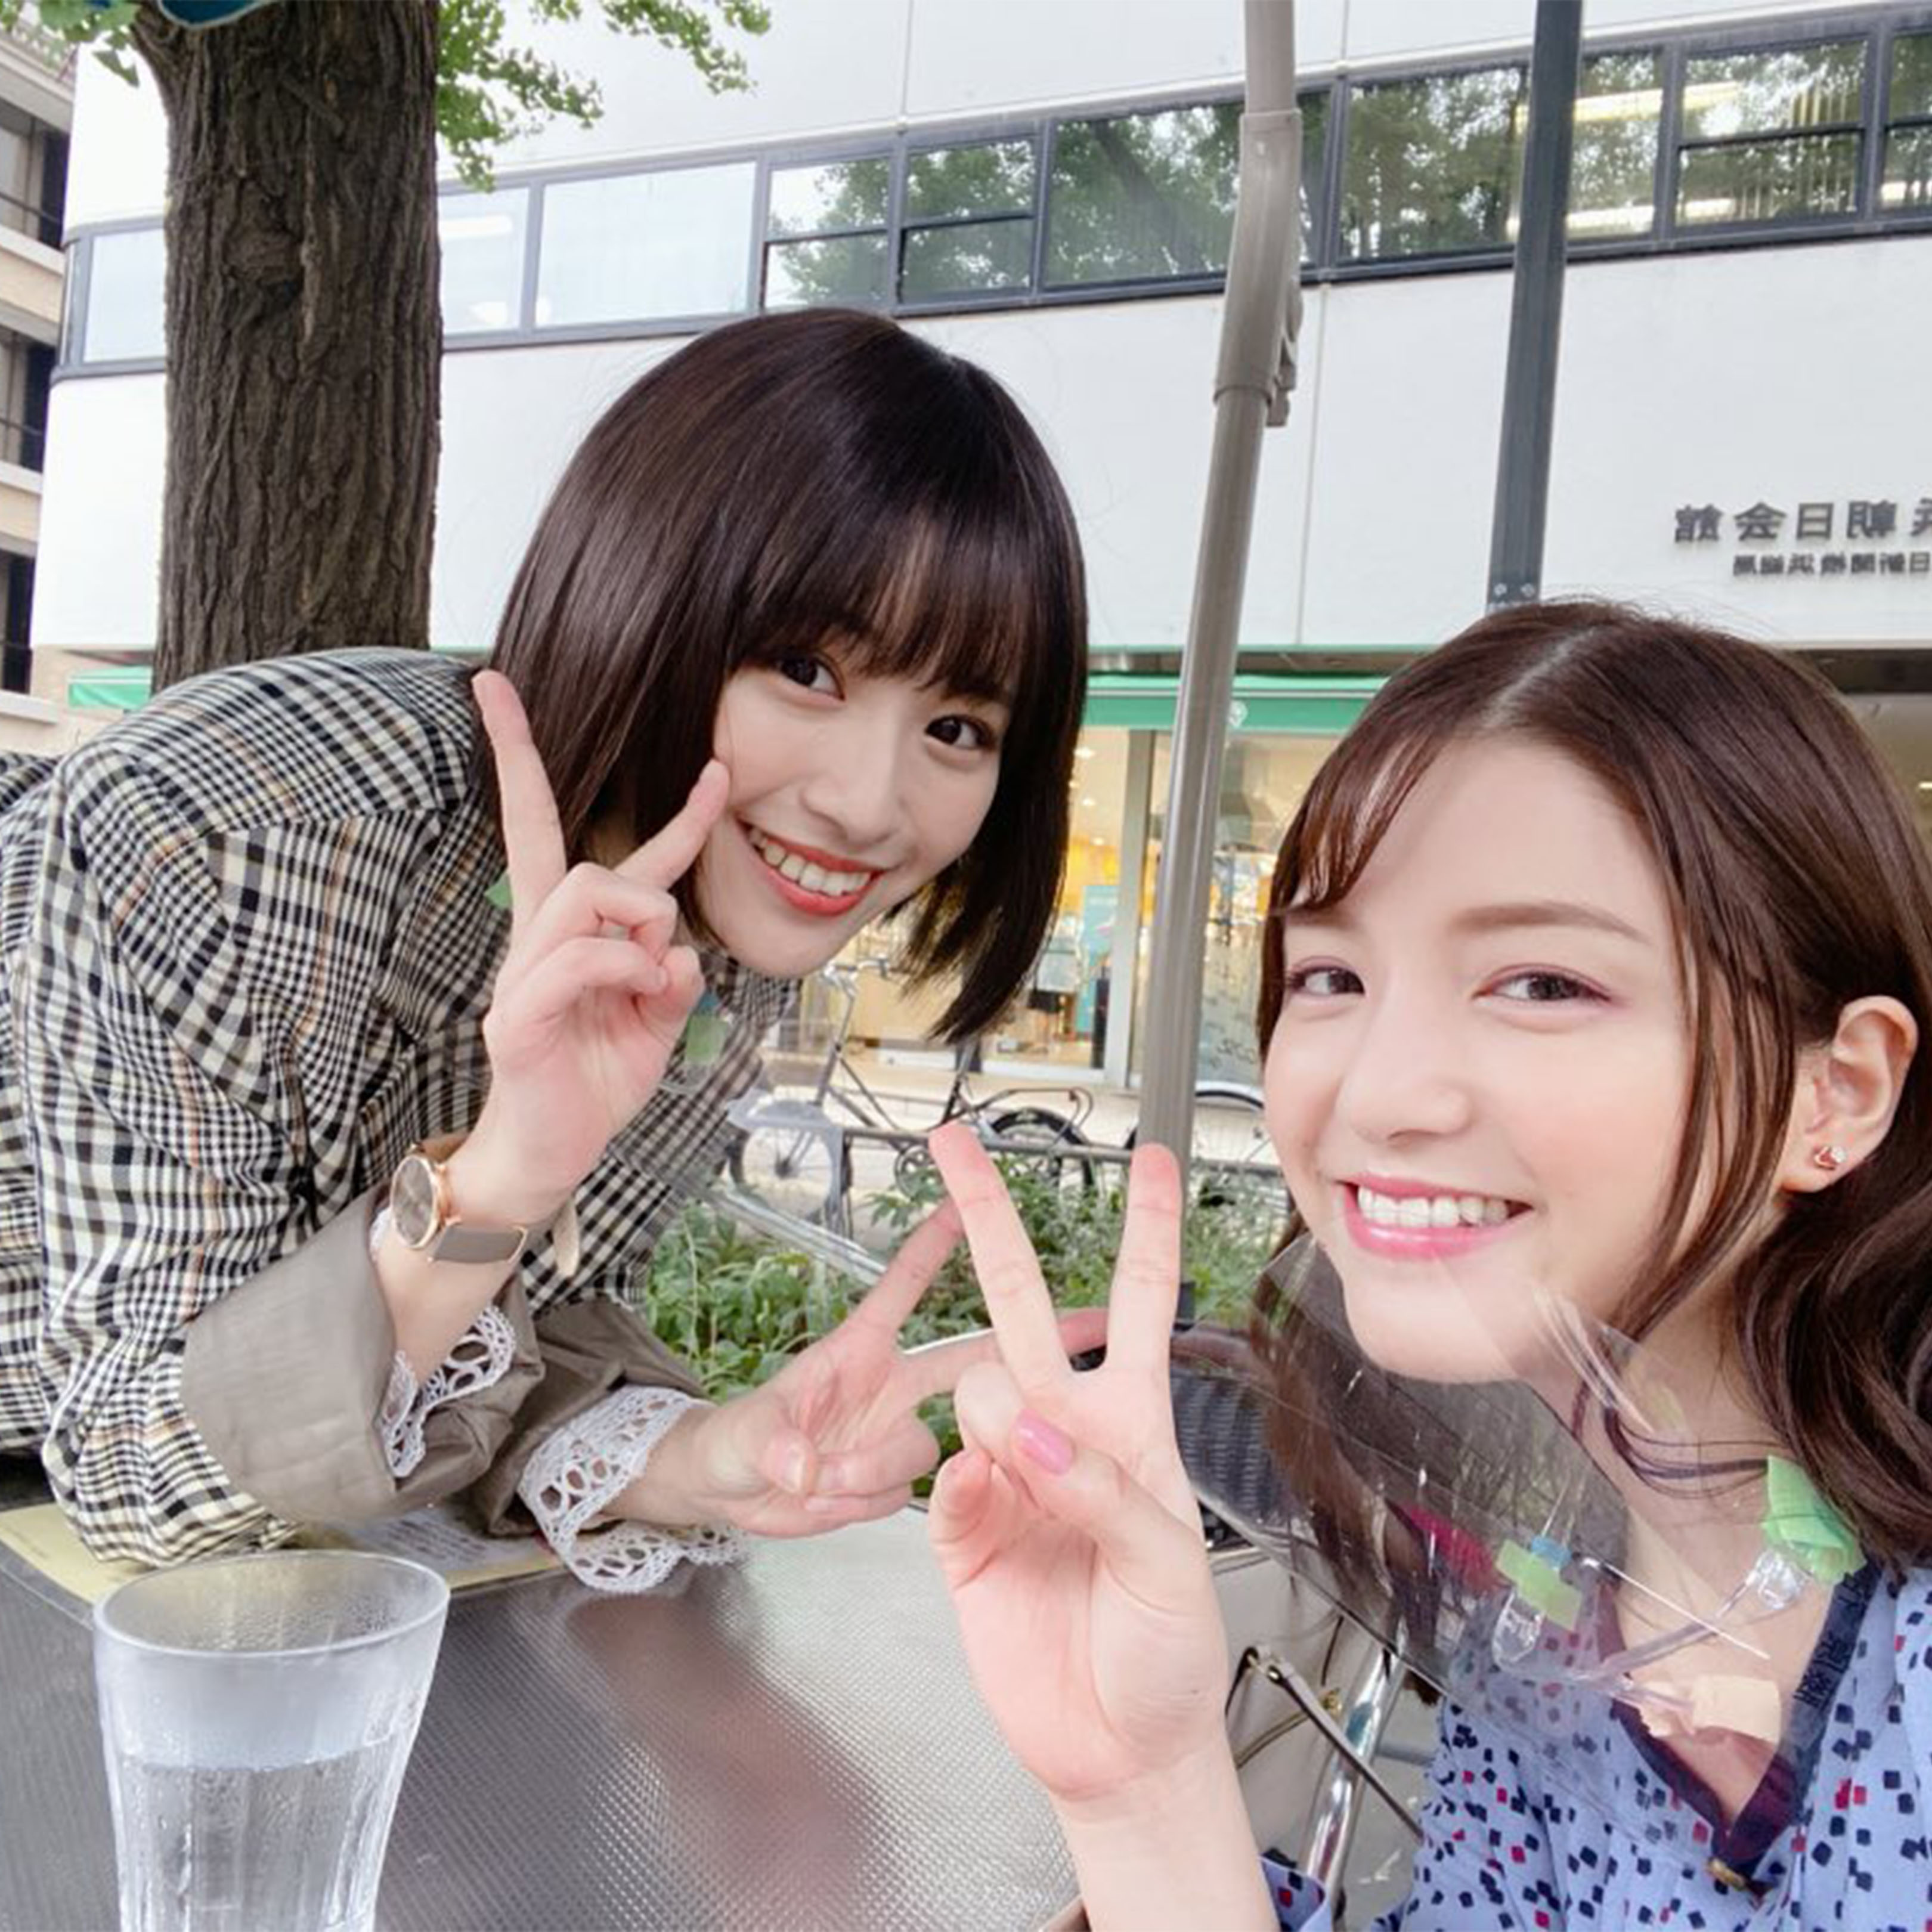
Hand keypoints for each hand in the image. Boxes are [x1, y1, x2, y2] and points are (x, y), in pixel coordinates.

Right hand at [459, 671, 726, 1221]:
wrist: (552, 1154)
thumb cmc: (597, 1081)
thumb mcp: (656, 1022)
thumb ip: (671, 976)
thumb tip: (678, 950)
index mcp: (565, 934)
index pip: (543, 830)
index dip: (523, 756)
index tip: (496, 681)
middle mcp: (535, 942)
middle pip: (582, 860)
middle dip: (647, 880)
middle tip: (673, 921)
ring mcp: (522, 975)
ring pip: (589, 895)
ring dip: (644, 932)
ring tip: (650, 986)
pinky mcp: (518, 1015)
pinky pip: (580, 958)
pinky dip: (628, 972)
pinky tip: (639, 1001)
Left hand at [629, 1203, 1110, 1538]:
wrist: (728, 1495)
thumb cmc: (730, 1440)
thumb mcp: (742, 1434)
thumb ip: (776, 1445)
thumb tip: (803, 1464)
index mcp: (857, 1351)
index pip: (904, 1289)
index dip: (936, 1247)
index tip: (970, 1202)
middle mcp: (889, 1388)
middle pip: (969, 1363)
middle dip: (1024, 1346)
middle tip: (1087, 1328)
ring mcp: (894, 1436)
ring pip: (925, 1451)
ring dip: (871, 1471)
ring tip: (818, 1479)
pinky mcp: (890, 1483)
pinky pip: (899, 1496)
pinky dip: (859, 1503)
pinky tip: (825, 1499)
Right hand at [926, 1125, 1231, 1812]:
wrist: (1118, 1751)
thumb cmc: (1169, 1653)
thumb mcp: (1168, 1567)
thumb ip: (1097, 1487)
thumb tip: (1015, 1422)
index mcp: (1134, 1425)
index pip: (1140, 1303)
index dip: (1151, 1227)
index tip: (1156, 1155)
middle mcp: (1067, 1433)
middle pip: (1024, 1303)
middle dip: (992, 1219)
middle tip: (956, 1145)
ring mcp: (1010, 1475)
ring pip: (975, 1391)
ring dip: (991, 1413)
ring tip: (1024, 1474)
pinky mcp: (959, 1529)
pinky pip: (944, 1478)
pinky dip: (963, 1488)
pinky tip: (993, 1523)